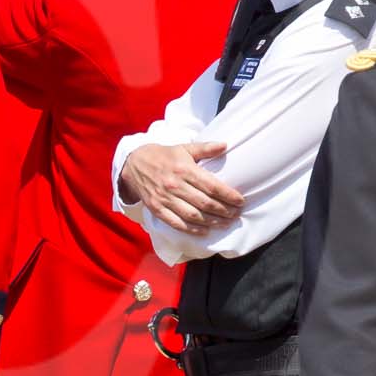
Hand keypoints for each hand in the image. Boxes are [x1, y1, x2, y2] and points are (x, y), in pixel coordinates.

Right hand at [119, 142, 244, 233]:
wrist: (134, 164)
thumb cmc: (164, 156)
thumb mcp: (184, 148)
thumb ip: (205, 148)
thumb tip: (225, 145)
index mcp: (184, 169)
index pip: (211, 186)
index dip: (228, 195)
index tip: (240, 201)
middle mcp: (175, 185)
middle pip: (205, 203)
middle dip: (224, 211)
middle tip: (236, 214)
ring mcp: (165, 198)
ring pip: (193, 215)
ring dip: (212, 222)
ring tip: (225, 223)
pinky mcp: (157, 209)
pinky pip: (176, 223)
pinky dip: (192, 229)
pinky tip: (205, 231)